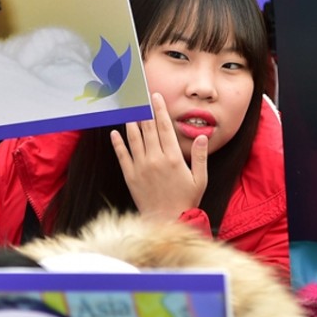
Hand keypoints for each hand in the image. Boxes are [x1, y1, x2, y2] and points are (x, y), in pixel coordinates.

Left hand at [111, 92, 207, 221]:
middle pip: (148, 129)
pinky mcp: (130, 177)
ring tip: (128, 110)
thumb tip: (203, 136)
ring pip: (133, 139)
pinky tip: (114, 133)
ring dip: (131, 123)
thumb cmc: (187, 200)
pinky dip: (117, 143)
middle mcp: (155, 159)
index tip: (156, 97)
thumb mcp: (200, 178)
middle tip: (139, 96)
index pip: (165, 127)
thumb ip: (201, 156)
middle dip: (144, 110)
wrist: (168, 220)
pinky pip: (122, 156)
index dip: (160, 110)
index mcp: (173, 158)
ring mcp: (141, 168)